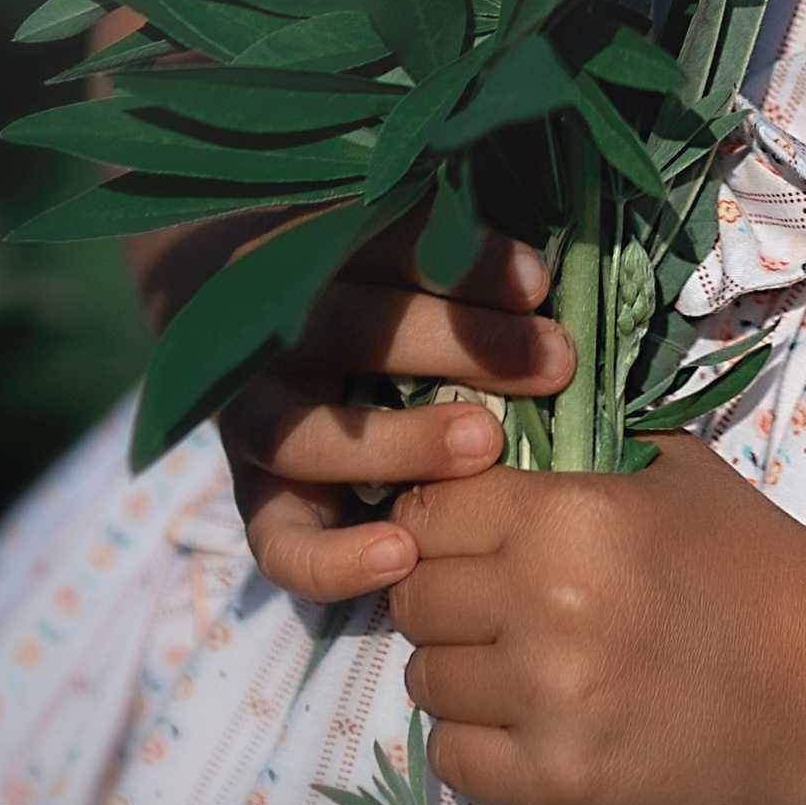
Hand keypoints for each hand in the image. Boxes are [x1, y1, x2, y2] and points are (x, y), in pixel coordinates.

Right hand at [213, 216, 576, 602]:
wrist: (296, 378)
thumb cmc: (398, 319)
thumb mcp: (423, 278)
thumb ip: (464, 271)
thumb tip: (536, 280)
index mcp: (313, 263)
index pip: (385, 247)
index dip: (463, 263)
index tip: (538, 283)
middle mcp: (272, 340)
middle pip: (352, 328)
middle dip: (458, 342)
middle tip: (551, 361)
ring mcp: (254, 426)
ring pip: (304, 433)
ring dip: (401, 441)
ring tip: (487, 444)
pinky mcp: (261, 507)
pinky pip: (281, 544)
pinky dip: (335, 557)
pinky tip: (402, 553)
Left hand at [391, 438, 805, 804]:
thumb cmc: (753, 563)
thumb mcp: (672, 470)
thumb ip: (576, 451)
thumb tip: (481, 441)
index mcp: (568, 516)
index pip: (428, 510)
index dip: (436, 518)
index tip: (462, 533)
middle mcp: (544, 605)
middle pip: (414, 596)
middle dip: (440, 592)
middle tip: (488, 601)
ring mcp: (549, 702)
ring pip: (424, 679)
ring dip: (457, 668)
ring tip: (512, 663)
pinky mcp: (560, 784)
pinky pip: (452, 760)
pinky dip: (473, 742)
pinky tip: (522, 721)